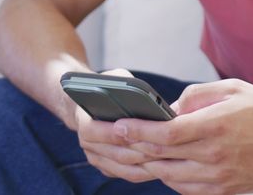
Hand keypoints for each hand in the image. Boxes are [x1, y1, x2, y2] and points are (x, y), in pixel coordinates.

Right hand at [72, 68, 161, 182]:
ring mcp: (98, 159)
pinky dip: (146, 171)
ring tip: (169, 156)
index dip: (112, 133)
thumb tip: (142, 96)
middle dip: (140, 150)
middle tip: (163, 147)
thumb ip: (122, 84)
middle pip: (115, 153)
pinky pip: (129, 174)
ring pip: (124, 167)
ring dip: (146, 163)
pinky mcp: (109, 168)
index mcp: (83, 120)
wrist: (91, 105)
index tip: (133, 131)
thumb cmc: (107, 88)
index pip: (92, 131)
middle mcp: (87, 144)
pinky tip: (164, 163)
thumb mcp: (113, 78)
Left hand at [119, 79, 252, 194]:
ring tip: (139, 151)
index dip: (137, 130)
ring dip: (150, 163)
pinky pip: (185, 188)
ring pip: (169, 175)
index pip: (166, 133)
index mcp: (216, 125)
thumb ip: (195, 95)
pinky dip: (169, 177)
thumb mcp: (231, 88)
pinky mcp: (224, 190)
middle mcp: (215, 154)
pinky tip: (166, 164)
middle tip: (118, 138)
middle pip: (161, 155)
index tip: (119, 124)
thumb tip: (168, 109)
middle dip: (135, 146)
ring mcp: (219, 176)